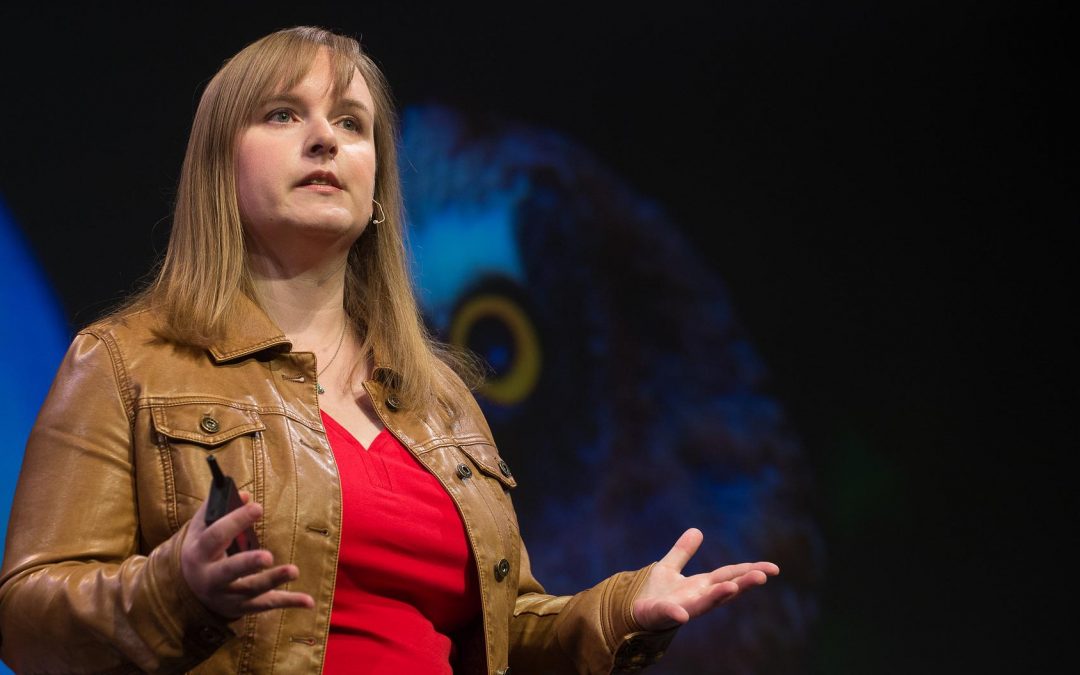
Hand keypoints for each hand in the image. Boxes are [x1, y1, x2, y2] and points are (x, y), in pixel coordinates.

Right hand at [181, 492, 314, 618]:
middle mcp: (211, 578)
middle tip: (267, 556)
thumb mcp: (201, 528)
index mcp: (200, 553)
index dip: (236, 521)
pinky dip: (289, 602)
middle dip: (248, 563)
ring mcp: (227, 596)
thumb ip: (217, 509)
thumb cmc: (202, 549)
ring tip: (294, 571)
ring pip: (251, 590)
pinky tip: (309, 602)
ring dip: (273, 580)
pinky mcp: (243, 607)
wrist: (187, 588)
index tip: (257, 508)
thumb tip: (245, 495)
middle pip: (230, 571)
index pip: (216, 536)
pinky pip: (268, 604)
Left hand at [632, 528, 778, 631]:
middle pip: (724, 588)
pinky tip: (682, 615)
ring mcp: (682, 607)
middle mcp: (697, 597)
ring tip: (733, 588)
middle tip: (763, 576)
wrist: (633, 613)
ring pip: (704, 603)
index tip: (773, 568)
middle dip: (743, 582)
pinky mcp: (661, 615)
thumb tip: (696, 530)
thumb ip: (682, 552)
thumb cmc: (655, 593)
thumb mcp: (668, 567)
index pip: (730, 575)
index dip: (750, 570)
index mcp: (701, 585)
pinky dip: (677, 614)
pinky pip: (670, 615)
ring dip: (718, 596)